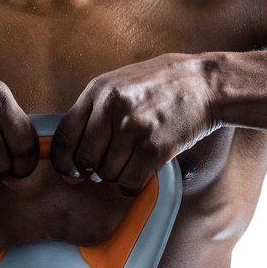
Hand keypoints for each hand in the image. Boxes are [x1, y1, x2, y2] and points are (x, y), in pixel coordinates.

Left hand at [50, 54, 220, 195]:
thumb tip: (69, 153)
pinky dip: (132, 184)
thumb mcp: (119, 83)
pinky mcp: (155, 148)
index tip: (68, 170)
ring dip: (117, 174)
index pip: (64, 136)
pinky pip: (129, 183)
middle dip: (92, 169)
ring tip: (133, 156)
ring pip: (106, 174)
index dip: (62, 161)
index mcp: (98, 91)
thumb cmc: (161, 85)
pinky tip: (142, 169)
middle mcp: (112, 109)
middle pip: (84, 160)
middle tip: (107, 164)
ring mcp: (133, 129)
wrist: (204, 83)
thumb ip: (92, 111)